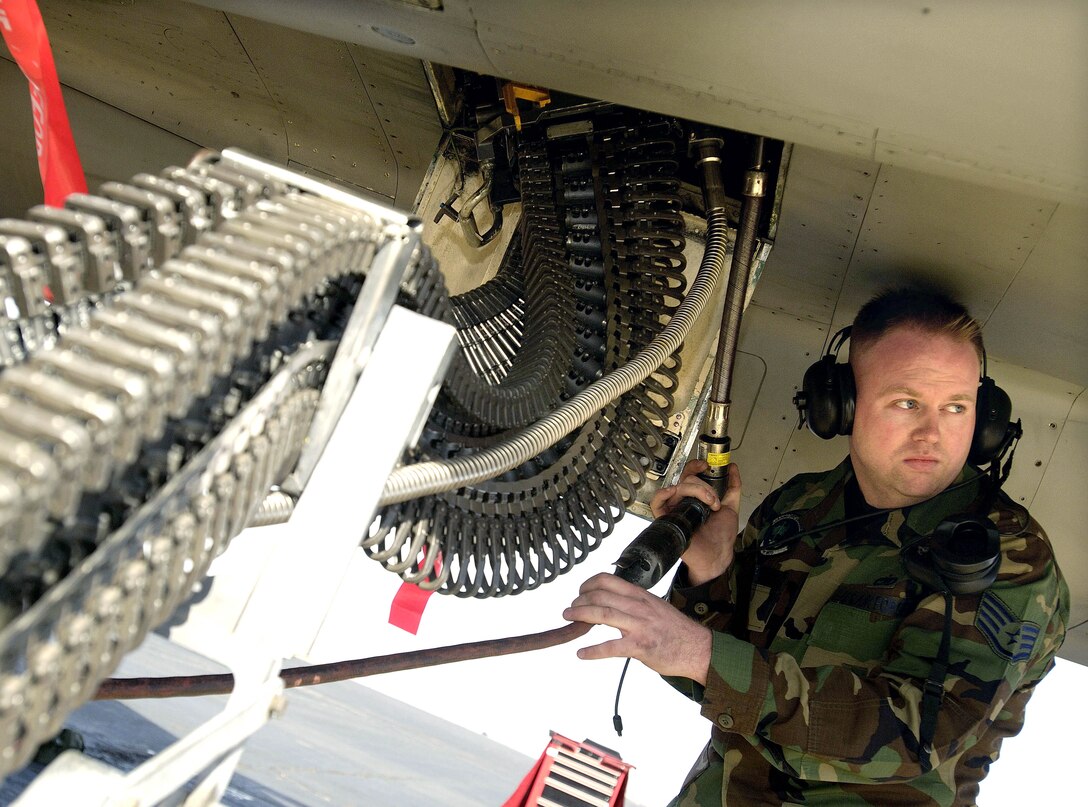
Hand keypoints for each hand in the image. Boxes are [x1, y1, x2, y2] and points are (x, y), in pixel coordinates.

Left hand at [563, 573, 711, 683]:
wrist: (697, 648)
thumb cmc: (674, 629)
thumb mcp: (654, 606)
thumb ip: (633, 603)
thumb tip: (610, 601)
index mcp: (640, 595)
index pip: (607, 580)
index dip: (587, 584)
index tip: (579, 592)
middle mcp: (638, 606)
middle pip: (600, 596)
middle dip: (579, 601)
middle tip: (570, 609)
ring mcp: (639, 626)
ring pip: (602, 614)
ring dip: (581, 616)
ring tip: (569, 619)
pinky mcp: (640, 647)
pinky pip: (611, 647)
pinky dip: (593, 651)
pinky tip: (581, 654)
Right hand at [651, 460, 741, 585]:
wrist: (716, 556)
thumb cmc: (721, 537)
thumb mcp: (731, 508)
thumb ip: (733, 488)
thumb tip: (733, 468)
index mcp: (696, 497)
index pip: (690, 475)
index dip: (696, 466)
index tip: (706, 466)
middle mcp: (684, 501)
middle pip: (686, 480)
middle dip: (704, 486)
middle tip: (714, 499)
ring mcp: (675, 509)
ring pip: (677, 488)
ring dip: (696, 491)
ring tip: (710, 505)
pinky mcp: (667, 519)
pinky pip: (657, 503)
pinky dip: (662, 494)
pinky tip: (672, 492)